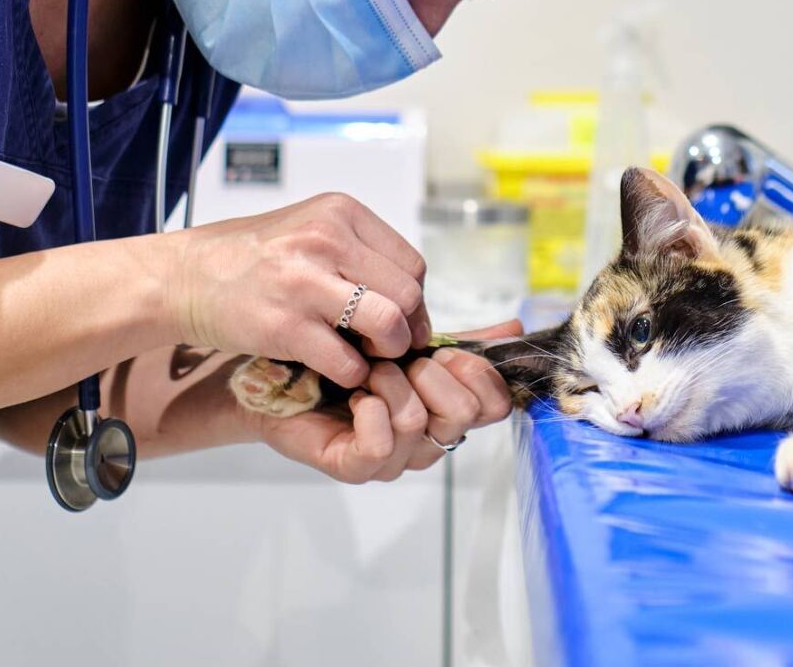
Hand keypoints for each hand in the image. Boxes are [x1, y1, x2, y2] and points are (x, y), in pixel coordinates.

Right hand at [165, 193, 427, 390]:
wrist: (183, 277)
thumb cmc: (250, 258)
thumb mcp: (309, 230)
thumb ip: (356, 252)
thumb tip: (409, 295)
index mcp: (339, 212)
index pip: (410, 263)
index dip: (413, 299)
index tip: (401, 318)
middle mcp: (326, 239)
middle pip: (407, 293)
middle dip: (406, 327)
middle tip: (389, 344)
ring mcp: (305, 282)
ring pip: (388, 323)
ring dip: (388, 350)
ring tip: (371, 357)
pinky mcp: (285, 325)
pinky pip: (346, 361)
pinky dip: (351, 374)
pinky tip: (336, 368)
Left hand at [251, 320, 519, 482]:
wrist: (275, 375)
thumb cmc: (342, 359)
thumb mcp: (407, 342)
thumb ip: (460, 339)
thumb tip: (517, 325)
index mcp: (446, 409)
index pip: (494, 403)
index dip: (479, 371)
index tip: (446, 347)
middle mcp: (426, 439)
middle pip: (466, 414)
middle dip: (436, 372)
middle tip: (403, 357)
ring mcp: (393, 457)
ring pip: (420, 422)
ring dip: (392, 383)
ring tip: (366, 369)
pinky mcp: (354, 466)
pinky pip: (380, 446)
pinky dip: (370, 412)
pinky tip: (355, 394)